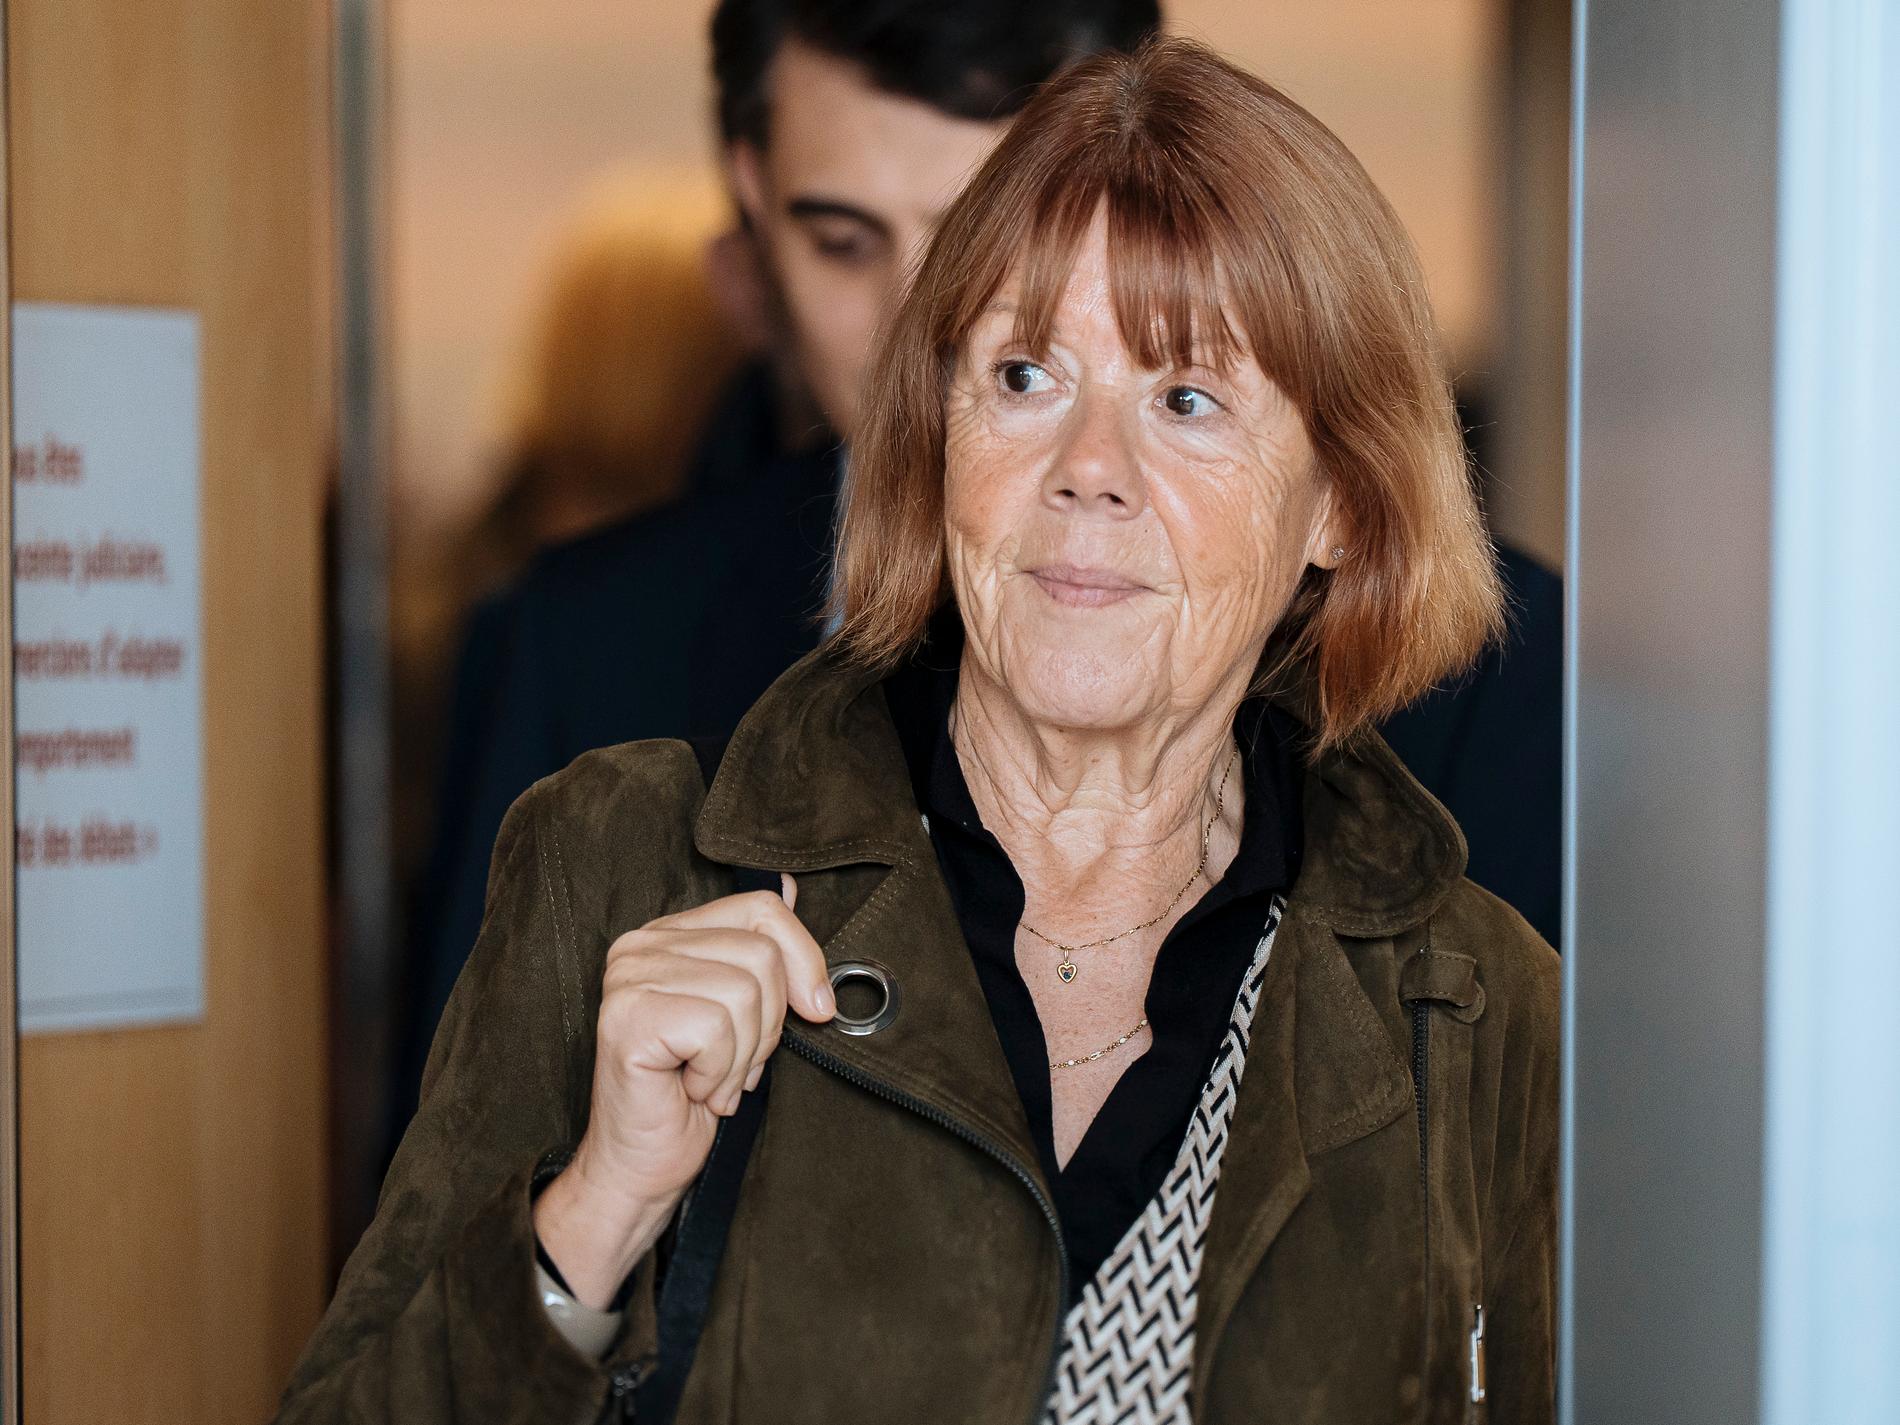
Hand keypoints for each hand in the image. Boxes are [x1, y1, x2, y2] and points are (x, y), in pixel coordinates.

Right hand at [532, 874, 832, 1306]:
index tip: (815, 1011)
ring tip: (711, 1080)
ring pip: (744, 991)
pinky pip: (717, 1027)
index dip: (804, 961)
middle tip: (734, 1065)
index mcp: (669, 933)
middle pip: (761, 955)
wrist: (645, 1166)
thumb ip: (762, 951)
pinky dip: (720, 1072)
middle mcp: (640, 943)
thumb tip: (790, 884)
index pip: (762, 909)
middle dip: (769, 1026)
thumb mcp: (747, 1014)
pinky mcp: (627, 1016)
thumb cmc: (694, 1094)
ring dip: (743, 1056)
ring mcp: (628, 977)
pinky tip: (692, 1089)